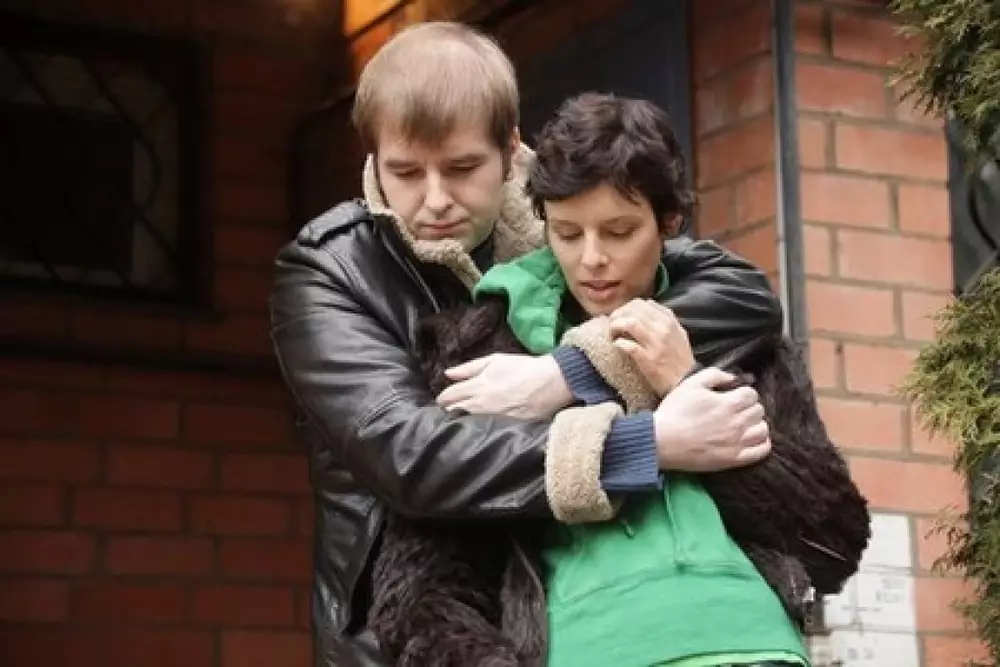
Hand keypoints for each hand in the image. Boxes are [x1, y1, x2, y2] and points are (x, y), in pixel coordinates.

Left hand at [436, 353, 573, 418]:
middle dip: (449, 411)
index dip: (443, 398)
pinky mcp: (505, 429)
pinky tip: (479, 429)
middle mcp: (481, 405)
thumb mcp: (495, 360)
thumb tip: (448, 374)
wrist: (551, 382)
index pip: (448, 397)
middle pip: (453, 413)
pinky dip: (478, 430)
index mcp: (477, 386)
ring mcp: (492, 419)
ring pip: (466, 424)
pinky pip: (484, 432)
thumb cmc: (523, 368)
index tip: (444, 400)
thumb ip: (469, 368)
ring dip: (461, 421)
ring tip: (463, 420)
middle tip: (452, 410)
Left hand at [609, 299, 694, 394]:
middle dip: (617, 316)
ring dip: (615, 327)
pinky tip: (617, 346)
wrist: (686, 382)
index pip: (641, 303)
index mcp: (669, 320)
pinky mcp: (648, 360)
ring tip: (613, 335)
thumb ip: (664, 318)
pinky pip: (627, 345)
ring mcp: (656, 344)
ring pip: (628, 323)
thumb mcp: (678, 333)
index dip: (626, 308)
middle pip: (632, 310)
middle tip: (613, 326)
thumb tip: (646, 305)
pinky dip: (618, 344)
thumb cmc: (680, 359)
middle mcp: (663, 328)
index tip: (621, 318)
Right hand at [653, 367, 770, 471]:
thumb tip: (733, 378)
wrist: (661, 441)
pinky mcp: (734, 460)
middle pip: (758, 411)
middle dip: (749, 407)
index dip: (743, 393)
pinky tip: (751, 439)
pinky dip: (762, 443)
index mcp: (729, 403)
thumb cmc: (675, 411)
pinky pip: (761, 451)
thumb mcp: (691, 384)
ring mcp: (737, 443)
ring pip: (763, 430)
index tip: (733, 396)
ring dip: (756, 424)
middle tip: (735, 410)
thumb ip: (715, 375)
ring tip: (743, 424)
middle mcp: (737, 423)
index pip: (752, 394)